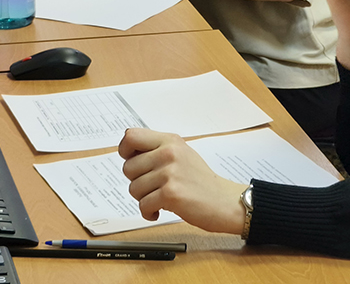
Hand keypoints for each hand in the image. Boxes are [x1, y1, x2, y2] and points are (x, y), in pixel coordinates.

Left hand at [119, 128, 246, 233]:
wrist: (224, 201)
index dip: (125, 151)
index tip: (131, 161)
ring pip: (134, 188)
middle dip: (136, 181)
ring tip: (160, 198)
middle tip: (153, 186)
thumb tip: (128, 149)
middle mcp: (169, 153)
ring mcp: (170, 172)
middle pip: (128, 167)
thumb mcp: (181, 154)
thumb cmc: (201, 181)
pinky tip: (160, 210)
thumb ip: (157, 149)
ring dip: (144, 199)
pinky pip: (143, 205)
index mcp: (170, 140)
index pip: (131, 136)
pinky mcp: (171, 193)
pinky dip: (149, 212)